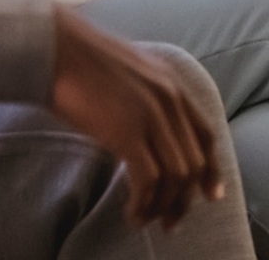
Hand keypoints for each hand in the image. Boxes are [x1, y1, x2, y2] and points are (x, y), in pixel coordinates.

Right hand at [49, 6, 225, 230]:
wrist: (57, 46)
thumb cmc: (81, 58)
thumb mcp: (130, 70)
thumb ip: (148, 95)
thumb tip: (148, 130)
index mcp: (173, 82)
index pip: (206, 134)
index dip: (212, 169)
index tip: (209, 195)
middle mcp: (170, 98)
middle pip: (194, 162)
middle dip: (184, 199)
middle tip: (169, 222)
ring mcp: (152, 114)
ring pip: (176, 177)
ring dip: (162, 206)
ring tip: (144, 218)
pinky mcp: (128, 132)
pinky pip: (150, 181)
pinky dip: (144, 204)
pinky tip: (132, 212)